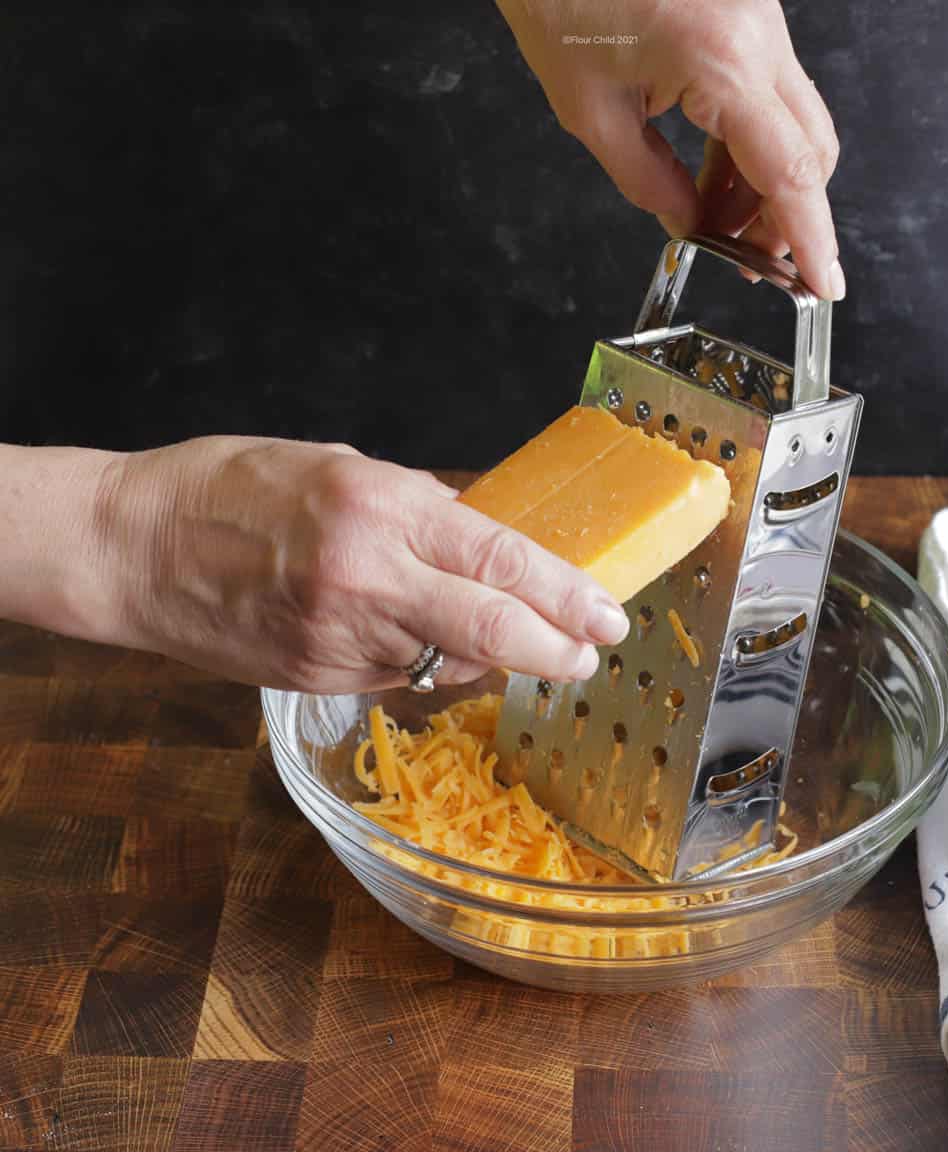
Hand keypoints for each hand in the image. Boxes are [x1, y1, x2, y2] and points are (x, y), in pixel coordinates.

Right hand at [90, 436, 628, 691]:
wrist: (131, 548)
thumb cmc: (229, 489)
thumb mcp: (340, 465)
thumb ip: (420, 508)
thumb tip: (486, 539)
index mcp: (378, 509)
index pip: (500, 559)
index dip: (566, 593)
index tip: (605, 613)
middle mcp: (368, 578)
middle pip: (492, 628)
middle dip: (555, 648)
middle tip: (589, 654)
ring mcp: (341, 638)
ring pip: (449, 661)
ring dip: (490, 654)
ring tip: (509, 638)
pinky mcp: (318, 678)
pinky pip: (397, 676)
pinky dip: (425, 661)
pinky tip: (417, 638)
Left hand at [496, 0, 842, 299]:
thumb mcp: (593, 115)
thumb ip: (651, 184)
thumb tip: (690, 226)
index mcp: (724, 62)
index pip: (790, 171)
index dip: (810, 238)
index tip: (822, 284)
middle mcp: (760, 36)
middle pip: (809, 152)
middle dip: (784, 218)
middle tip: (747, 261)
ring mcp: (761, 20)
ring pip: (792, 127)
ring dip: (761, 184)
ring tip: (713, 220)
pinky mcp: (748, 16)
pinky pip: (768, 96)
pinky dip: (748, 145)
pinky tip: (711, 176)